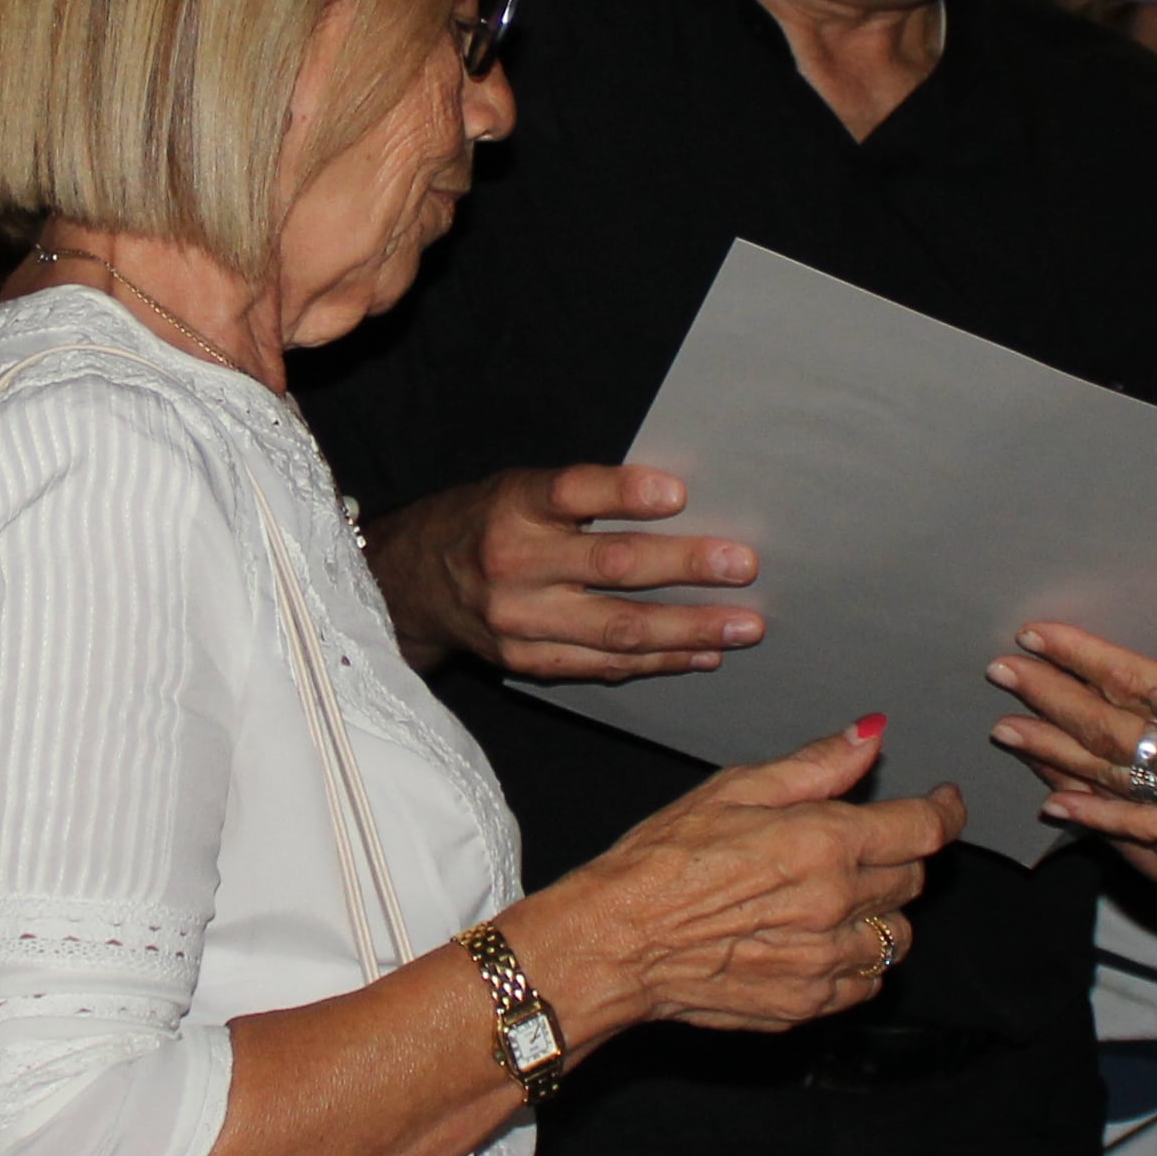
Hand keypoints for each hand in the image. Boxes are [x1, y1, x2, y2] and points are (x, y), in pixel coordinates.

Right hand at [363, 465, 761, 680]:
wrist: (412, 586)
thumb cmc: (486, 523)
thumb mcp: (519, 490)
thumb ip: (583, 499)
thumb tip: (680, 505)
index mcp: (514, 506)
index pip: (573, 492)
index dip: (624, 493)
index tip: (678, 492)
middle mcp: (514, 563)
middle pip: (611, 566)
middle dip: (686, 567)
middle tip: (744, 564)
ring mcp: (520, 620)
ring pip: (618, 629)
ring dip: (689, 628)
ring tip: (744, 625)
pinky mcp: (527, 661)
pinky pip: (604, 665)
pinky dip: (658, 661)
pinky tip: (701, 654)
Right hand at [518, 716, 950, 1040]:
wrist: (618, 942)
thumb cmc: (662, 860)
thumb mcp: (734, 789)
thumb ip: (815, 765)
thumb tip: (871, 734)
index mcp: (825, 842)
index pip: (925, 828)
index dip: (945, 810)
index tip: (943, 802)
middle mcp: (837, 904)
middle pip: (913, 879)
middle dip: (898, 856)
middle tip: (858, 845)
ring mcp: (826, 960)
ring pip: (897, 937)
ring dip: (881, 913)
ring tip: (838, 899)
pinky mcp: (808, 1003)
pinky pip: (866, 985)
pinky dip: (858, 963)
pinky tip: (821, 942)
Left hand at [989, 580, 1156, 887]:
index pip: (1136, 683)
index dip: (1082, 658)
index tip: (1037, 637)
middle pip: (1108, 731)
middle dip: (1049, 699)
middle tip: (1001, 674)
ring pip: (1112, 780)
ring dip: (1055, 754)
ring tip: (1006, 730)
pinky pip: (1139, 831)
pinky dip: (1095, 818)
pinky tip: (1057, 806)